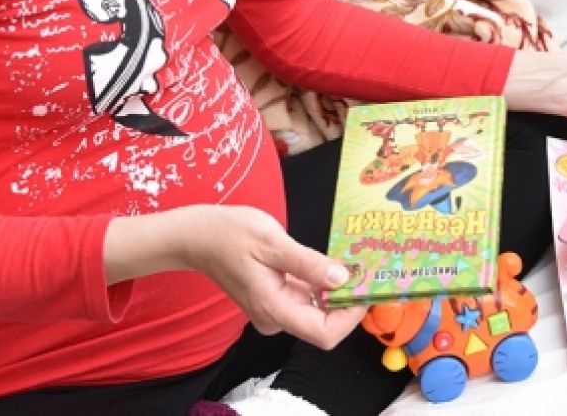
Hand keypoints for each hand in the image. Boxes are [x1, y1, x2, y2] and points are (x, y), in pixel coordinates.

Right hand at [105, 205, 365, 346]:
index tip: (366, 286)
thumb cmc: (230, 234)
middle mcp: (276, 317)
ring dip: (339, 290)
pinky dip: (325, 284)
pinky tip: (335, 263)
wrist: (196, 236)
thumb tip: (342, 278)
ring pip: (319, 310)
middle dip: (349, 300)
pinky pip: (308, 298)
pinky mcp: (276, 298)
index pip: (324, 333)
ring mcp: (276, 310)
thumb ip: (308, 263)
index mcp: (274, 308)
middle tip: (370, 270)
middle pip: (325, 323)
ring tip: (358, 262)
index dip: (351, 315)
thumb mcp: (272, 242)